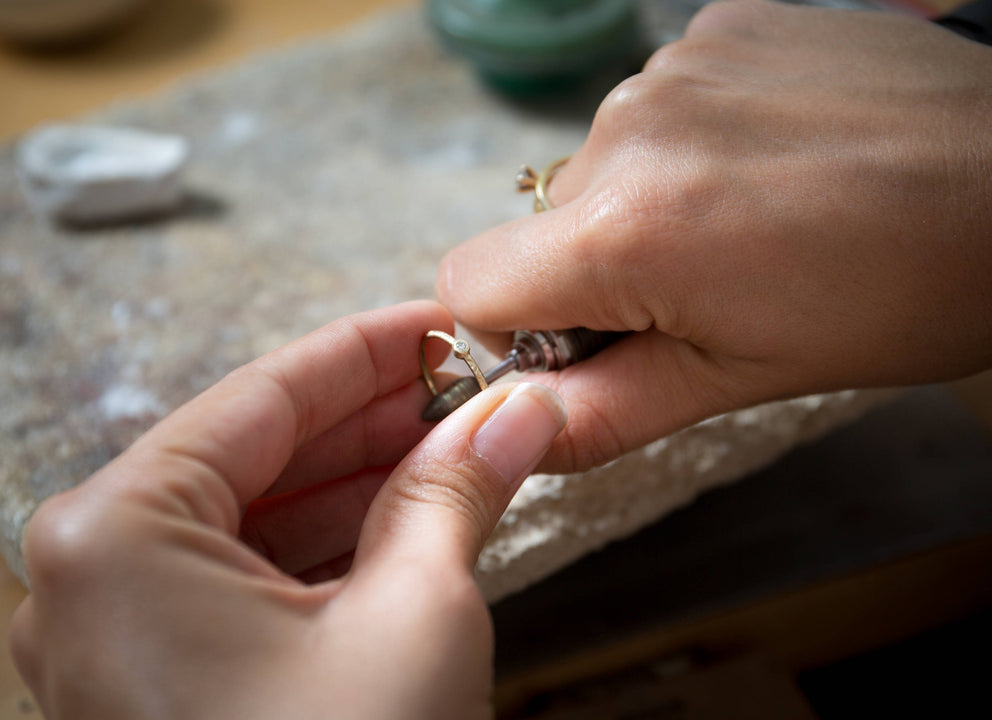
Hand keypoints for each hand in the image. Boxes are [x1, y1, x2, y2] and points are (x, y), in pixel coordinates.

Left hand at [9, 301, 565, 719]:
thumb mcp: (414, 615)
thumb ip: (457, 491)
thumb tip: (517, 413)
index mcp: (116, 533)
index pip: (265, 397)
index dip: (369, 350)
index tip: (440, 321)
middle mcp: (95, 574)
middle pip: (259, 454)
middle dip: (373, 417)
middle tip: (464, 384)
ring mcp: (121, 632)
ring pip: (258, 518)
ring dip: (360, 480)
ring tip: (452, 440)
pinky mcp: (162, 678)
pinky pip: (250, 580)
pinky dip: (332, 546)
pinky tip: (409, 514)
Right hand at [437, 0, 991, 471]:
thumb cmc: (904, 291)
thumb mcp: (745, 381)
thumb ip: (608, 412)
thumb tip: (516, 432)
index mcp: (627, 232)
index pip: (469, 282)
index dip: (514, 330)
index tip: (593, 341)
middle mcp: (628, 128)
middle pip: (542, 228)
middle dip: (598, 270)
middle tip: (708, 289)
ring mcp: (674, 65)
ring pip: (601, 168)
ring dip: (649, 204)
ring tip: (754, 219)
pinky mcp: (715, 27)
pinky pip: (657, 107)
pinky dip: (691, 142)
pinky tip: (771, 160)